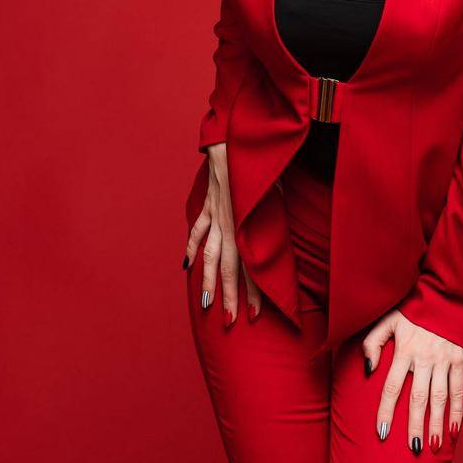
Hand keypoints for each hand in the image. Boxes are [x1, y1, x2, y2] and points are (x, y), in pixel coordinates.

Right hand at [182, 142, 260, 324]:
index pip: (250, 266)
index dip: (253, 292)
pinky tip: (187, 266)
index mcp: (246, 224)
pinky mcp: (208, 204)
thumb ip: (271, 219)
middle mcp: (228, 224)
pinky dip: (192, 248)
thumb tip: (275, 245)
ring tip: (206, 305)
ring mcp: (215, 214)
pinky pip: (198, 230)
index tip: (256, 315)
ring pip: (209, 255)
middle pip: (227, 267)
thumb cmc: (261, 164)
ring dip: (207, 281)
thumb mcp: (274, 192)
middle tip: (230, 322)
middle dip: (228, 297)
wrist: (234, 139)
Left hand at [362, 309, 462, 453]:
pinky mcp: (458, 359)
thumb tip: (368, 369)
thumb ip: (372, 343)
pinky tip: (454, 429)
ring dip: (436, 422)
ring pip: (439, 396)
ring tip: (432, 445)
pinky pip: (458, 388)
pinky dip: (457, 409)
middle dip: (415, 424)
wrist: (443, 296)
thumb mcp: (386, 320)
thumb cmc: (411, 311)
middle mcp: (424, 357)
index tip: (382, 432)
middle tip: (413, 447)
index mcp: (404, 349)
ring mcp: (443, 359)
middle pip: (418, 397)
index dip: (386, 411)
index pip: (392, 386)